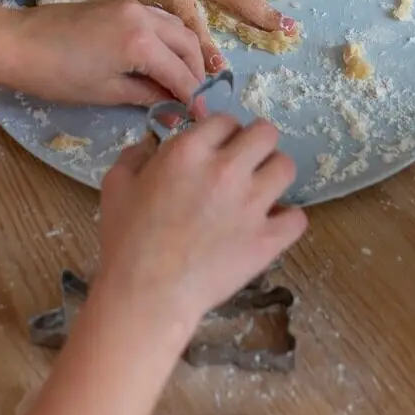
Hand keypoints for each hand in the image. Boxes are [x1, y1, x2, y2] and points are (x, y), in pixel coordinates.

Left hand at [3, 0, 205, 105]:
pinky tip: (162, 58)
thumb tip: (173, 109)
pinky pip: (157, 18)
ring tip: (181, 78)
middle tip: (194, 97)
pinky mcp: (119, 2)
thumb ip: (146, 96)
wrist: (17, 42)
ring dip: (184, 51)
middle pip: (187, 42)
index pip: (180, 72)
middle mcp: (143, 16)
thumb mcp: (106, 92)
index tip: (199, 115)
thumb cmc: (57, 75)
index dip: (192, 96)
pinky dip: (167, 37)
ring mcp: (131, 5)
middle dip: (196, 71)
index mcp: (141, 42)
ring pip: (175, 26)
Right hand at [97, 115, 304, 339]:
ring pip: (286, 167)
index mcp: (190, 151)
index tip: (217, 148)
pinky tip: (272, 225)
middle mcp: (227, 169)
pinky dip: (287, 220)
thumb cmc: (125, 240)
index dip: (222, 133)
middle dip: (255, 144)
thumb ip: (135, 156)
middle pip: (266, 133)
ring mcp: (252, 204)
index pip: (225, 120)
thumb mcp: (116, 185)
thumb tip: (149, 146)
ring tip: (260, 191)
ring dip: (274, 175)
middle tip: (244, 164)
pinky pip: (298, 217)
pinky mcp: (267, 239)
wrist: (146, 294)